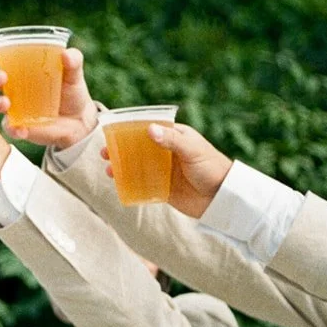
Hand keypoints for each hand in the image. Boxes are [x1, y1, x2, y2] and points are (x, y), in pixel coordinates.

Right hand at [0, 44, 96, 149]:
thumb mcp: (74, 73)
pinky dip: (12, 128)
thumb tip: (66, 54)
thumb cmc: (71, 90)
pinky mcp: (19, 125)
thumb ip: (73, 61)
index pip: (1, 56)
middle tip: (2, 78)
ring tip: (6, 104)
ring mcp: (14, 107)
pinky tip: (21, 129)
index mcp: (22, 68)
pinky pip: (10, 127)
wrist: (79, 120)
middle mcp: (13, 86)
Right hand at [102, 123, 233, 217]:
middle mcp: (167, 152)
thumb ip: (171, 140)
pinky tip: (119, 184)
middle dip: (120, 150)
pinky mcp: (164, 188)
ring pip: (137, 166)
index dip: (129, 130)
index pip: (148, 128)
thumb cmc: (212, 168)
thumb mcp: (192, 150)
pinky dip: (130, 184)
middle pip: (138, 148)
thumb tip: (149, 129)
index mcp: (175, 136)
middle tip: (104, 153)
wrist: (222, 198)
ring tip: (108, 170)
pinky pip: (143, 184)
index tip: (112, 132)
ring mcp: (164, 170)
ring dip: (122, 167)